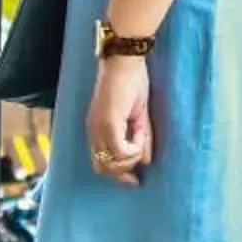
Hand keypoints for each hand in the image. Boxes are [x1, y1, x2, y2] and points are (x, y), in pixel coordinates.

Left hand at [86, 53, 152, 185]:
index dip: (118, 175)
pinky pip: (120, 150)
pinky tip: (140, 134)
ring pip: (111, 163)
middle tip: (138, 176)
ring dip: (130, 160)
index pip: (100, 163)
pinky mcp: (108, 124)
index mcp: (97, 130)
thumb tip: (147, 161)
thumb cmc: (132, 82)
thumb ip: (141, 139)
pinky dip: (133, 148)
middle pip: (102, 168)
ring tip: (141, 141)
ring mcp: (99, 129)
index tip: (135, 180)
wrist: (125, 61)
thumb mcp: (139, 117)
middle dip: (123, 174)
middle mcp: (93, 132)